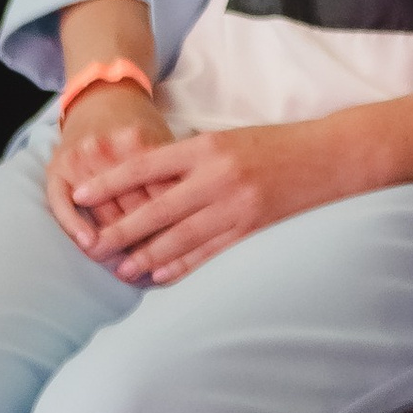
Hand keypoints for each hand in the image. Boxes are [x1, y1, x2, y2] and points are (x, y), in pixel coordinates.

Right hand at [45, 84, 173, 254]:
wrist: (102, 99)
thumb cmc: (141, 129)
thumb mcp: (166, 142)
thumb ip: (176, 176)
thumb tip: (197, 219)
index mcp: (140, 143)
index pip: (160, 194)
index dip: (173, 226)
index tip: (181, 253)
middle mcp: (108, 150)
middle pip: (131, 206)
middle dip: (144, 241)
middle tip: (151, 269)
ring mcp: (80, 158)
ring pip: (100, 209)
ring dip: (112, 243)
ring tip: (126, 269)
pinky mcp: (57, 167)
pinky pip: (62, 203)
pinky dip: (75, 225)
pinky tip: (89, 244)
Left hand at [51, 118, 339, 283]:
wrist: (332, 156)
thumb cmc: (278, 144)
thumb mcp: (229, 138)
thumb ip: (191, 156)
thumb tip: (148, 175)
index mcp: (205, 147)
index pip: (144, 166)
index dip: (109, 182)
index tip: (80, 194)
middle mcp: (216, 177)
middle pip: (155, 208)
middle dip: (120, 229)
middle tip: (92, 246)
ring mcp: (235, 206)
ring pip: (179, 237)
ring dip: (146, 255)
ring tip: (122, 268)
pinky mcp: (252, 229)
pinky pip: (209, 253)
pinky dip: (182, 265)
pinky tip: (161, 275)